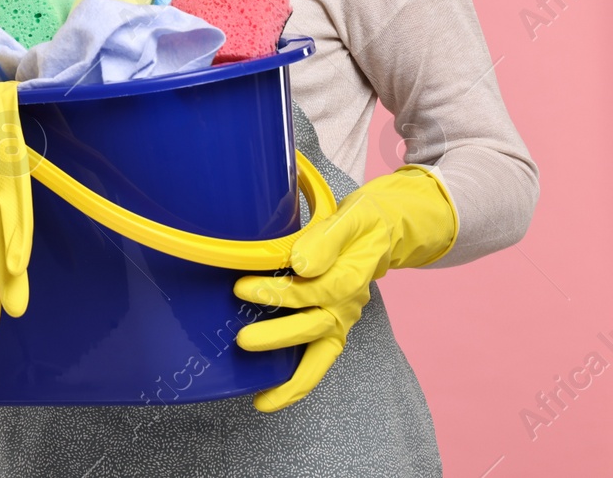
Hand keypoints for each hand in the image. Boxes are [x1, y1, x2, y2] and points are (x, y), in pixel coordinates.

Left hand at [234, 164, 457, 411]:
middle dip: (278, 336)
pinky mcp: (330, 331)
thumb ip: (325, 239)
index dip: (280, 292)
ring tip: (262, 401)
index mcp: (351, 276)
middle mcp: (346, 305)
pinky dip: (297, 383)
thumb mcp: (348, 220)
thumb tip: (302, 266)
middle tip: (242, 340)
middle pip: (314, 326)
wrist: (380, 233)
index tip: (242, 287)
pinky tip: (267, 397)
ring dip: (291, 379)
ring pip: (318, 355)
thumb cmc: (358, 225)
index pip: (316, 290)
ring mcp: (339, 321)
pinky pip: (316, 363)